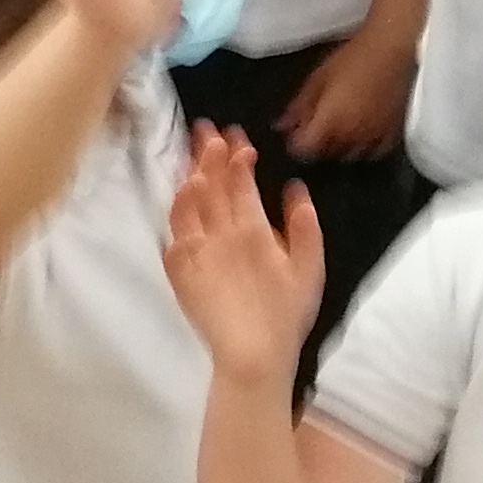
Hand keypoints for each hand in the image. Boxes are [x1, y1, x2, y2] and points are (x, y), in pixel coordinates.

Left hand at [164, 135, 322, 378]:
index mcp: (251, 229)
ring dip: (189, 175)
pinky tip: (179, 199)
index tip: (234, 135)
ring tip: (189, 155)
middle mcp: (218, 234)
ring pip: (187, 203)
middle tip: (204, 129)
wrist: (250, 353)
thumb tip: (295, 190)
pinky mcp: (179, 271)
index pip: (239, 181)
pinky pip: (173, 232)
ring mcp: (194, 251)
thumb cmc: (286, 314)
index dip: (236, 155)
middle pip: (209, 184)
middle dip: (207, 152)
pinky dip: (176, 210)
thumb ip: (304, 226)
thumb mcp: (309, 269)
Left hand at [282, 21, 412, 164]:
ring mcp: (374, 137)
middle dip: (317, 143)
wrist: (392, 48)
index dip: (296, 143)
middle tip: (316, 123)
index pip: (305, 149)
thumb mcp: (318, 78)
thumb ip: (300, 106)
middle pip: (326, 154)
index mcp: (330, 122)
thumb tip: (282, 125)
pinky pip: (375, 152)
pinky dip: (365, 147)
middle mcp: (352, 135)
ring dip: (340, 146)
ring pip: (350, 156)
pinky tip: (361, 132)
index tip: (295, 133)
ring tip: (339, 126)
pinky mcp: (393, 134)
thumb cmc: (353, 57)